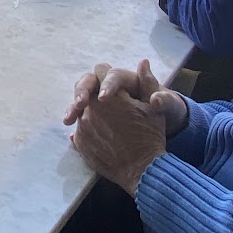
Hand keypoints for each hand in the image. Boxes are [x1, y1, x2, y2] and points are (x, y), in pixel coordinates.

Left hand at [68, 61, 173, 194]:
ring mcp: (83, 125)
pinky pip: (80, 129)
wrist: (141, 170)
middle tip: (103, 101)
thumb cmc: (150, 136)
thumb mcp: (153, 108)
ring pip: (82, 110)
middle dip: (93, 91)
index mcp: (109, 94)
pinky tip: (102, 134)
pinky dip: (89, 129)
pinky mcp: (80, 142)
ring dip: (91, 111)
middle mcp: (91, 107)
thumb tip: (143, 62)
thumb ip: (147, 82)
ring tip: (106, 121)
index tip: (112, 84)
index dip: (107, 76)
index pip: (100, 71)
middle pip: (86, 89)